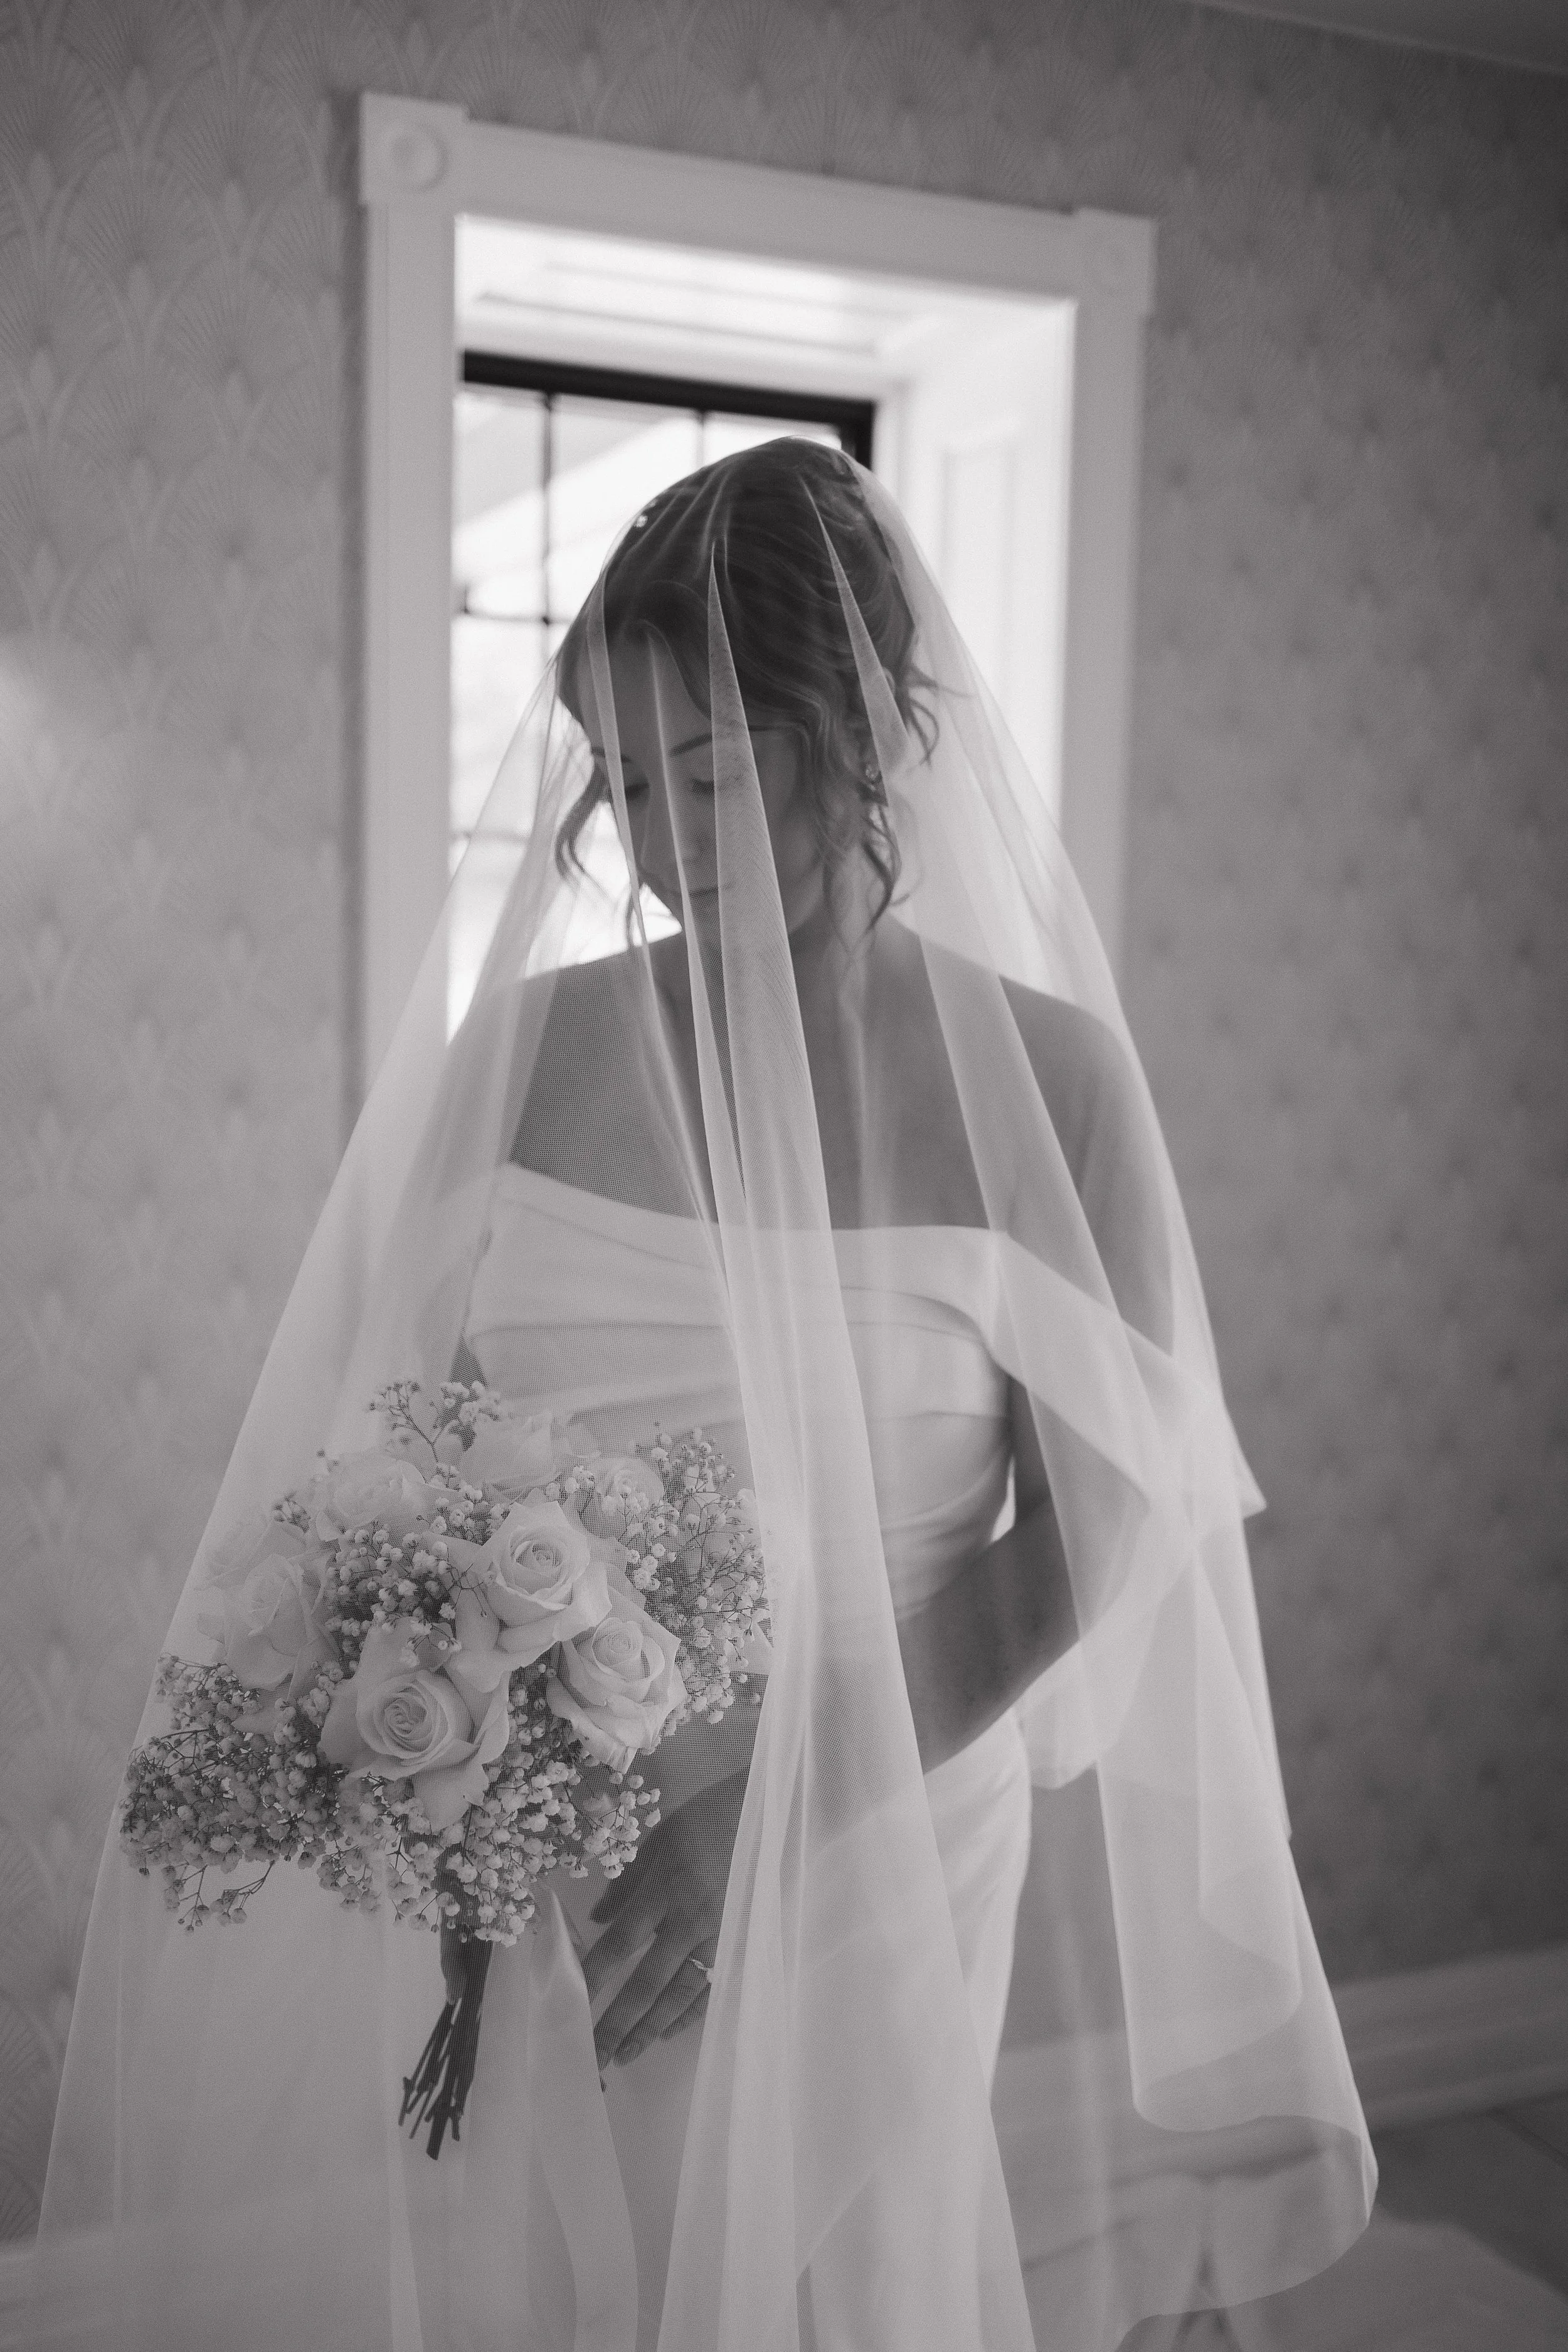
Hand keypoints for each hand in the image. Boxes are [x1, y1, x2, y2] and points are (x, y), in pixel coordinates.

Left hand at [582, 1767, 747, 2069]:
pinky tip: (664, 2033)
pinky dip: (688, 2014)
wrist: (779, 1813)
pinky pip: (712, 1990)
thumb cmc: (714, 1817)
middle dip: (614, 2024)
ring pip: (678, 1995)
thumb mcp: (664, 1838)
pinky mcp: (743, 1946)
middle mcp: (690, 1921)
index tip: (567, 2008)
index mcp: (666, 1888)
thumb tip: (599, 1919)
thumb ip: (630, 1881)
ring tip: (621, 2057)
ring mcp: (720, 1938)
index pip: (620, 1945)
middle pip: (645, 1983)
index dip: (593, 1979)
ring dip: (647, 2029)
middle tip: (589, 2060)